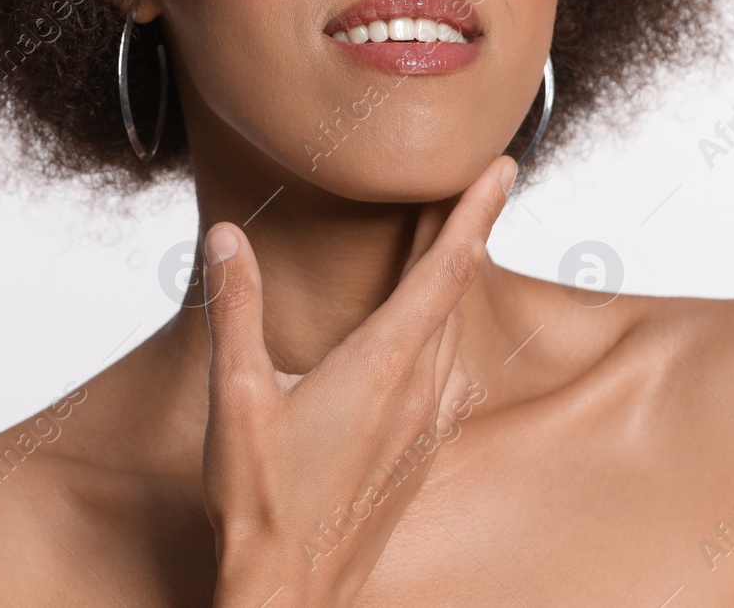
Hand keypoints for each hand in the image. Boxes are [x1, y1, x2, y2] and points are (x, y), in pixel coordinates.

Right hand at [200, 154, 516, 607]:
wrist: (293, 592)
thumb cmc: (263, 502)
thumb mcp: (237, 395)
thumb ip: (235, 307)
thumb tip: (229, 237)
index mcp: (381, 364)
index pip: (446, 268)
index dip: (476, 211)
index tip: (504, 167)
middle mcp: (418, 390)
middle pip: (457, 291)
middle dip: (466, 232)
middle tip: (475, 186)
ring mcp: (425, 425)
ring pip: (455, 333)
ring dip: (455, 282)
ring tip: (448, 244)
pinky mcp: (419, 452)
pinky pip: (448, 373)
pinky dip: (444, 332)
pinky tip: (428, 337)